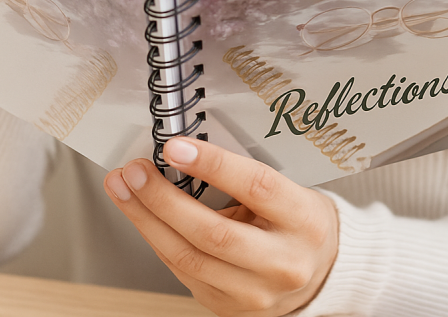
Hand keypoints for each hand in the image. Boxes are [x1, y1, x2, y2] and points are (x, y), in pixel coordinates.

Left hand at [104, 137, 338, 316]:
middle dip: (162, 199)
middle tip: (134, 171)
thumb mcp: (289, 190)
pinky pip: (184, 273)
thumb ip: (242, 178)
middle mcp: (281, 263)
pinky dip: (159, 241)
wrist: (322, 272)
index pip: (256, 187)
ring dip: (147, 220)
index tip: (176, 147)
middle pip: (212, 232)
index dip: (212, 165)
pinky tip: (144, 218)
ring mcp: (254, 293)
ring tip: (125, 190)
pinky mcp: (230, 308)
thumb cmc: (299, 221)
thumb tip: (184, 154)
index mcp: (303, 221)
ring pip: (189, 258)